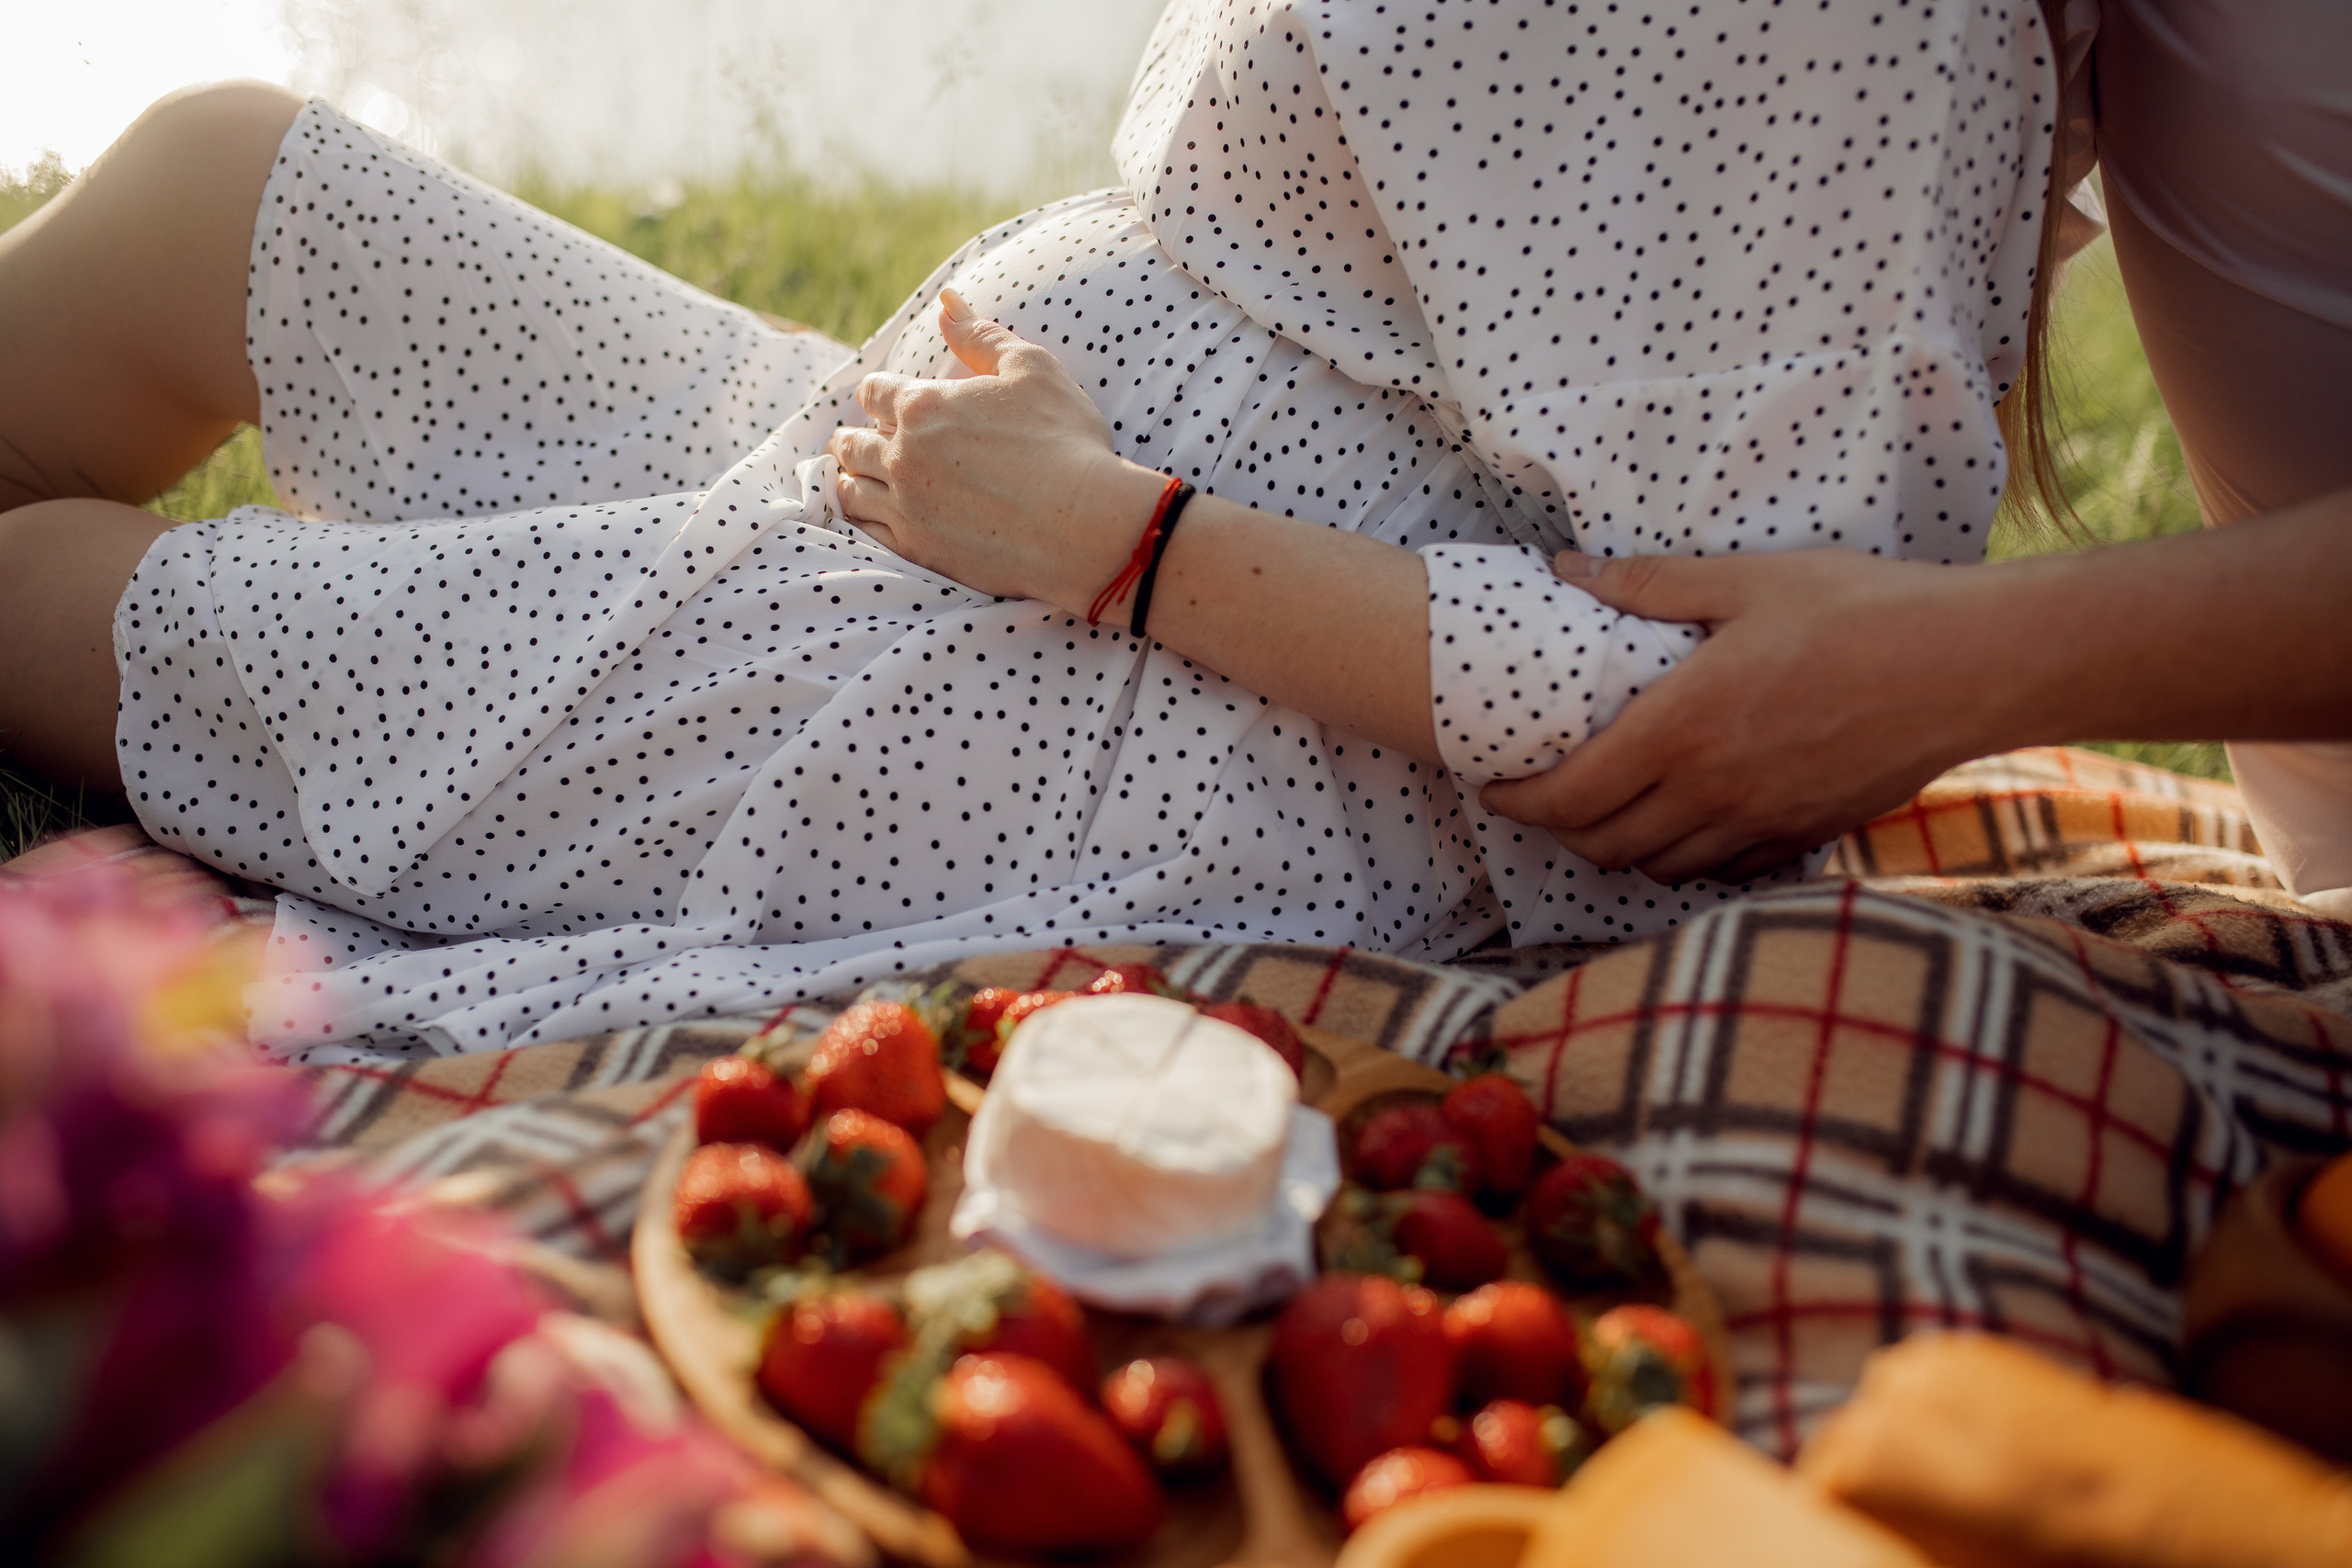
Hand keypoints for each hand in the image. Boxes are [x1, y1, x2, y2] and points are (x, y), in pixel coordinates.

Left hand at [825, 290, 1164, 609]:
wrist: (1086, 525)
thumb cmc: (1066, 441)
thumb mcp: (1030, 368)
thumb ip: (980, 335)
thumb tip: (946, 303)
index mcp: (923, 406)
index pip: (873, 392)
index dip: (876, 393)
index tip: (880, 400)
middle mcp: (903, 456)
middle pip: (852, 444)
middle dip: (852, 438)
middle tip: (854, 441)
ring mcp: (908, 508)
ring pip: (851, 492)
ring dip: (850, 479)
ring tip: (855, 478)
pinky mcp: (920, 551)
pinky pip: (870, 534)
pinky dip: (865, 521)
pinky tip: (873, 517)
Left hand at [1478, 548, 2001, 882]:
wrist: (1972, 664)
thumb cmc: (1862, 610)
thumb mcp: (1747, 580)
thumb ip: (1651, 584)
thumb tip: (1569, 570)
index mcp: (1683, 727)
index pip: (1570, 795)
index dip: (1518, 800)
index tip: (1494, 786)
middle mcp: (1713, 790)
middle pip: (1601, 846)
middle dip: (1557, 830)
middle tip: (1542, 796)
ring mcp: (1762, 821)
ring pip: (1658, 866)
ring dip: (1618, 845)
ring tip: (1607, 807)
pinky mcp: (1805, 834)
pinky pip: (1722, 869)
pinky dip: (1687, 855)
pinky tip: (1687, 818)